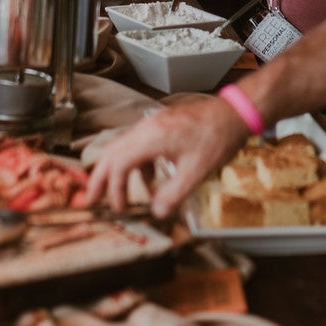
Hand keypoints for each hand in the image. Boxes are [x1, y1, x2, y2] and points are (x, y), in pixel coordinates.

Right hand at [85, 95, 250, 216]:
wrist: (233, 113)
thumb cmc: (217, 137)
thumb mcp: (196, 172)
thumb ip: (173, 195)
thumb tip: (156, 212)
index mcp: (151, 138)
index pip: (118, 165)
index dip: (114, 189)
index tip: (119, 207)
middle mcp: (146, 128)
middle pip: (111, 153)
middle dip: (100, 178)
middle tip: (92, 199)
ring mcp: (152, 123)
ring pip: (122, 147)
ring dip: (117, 170)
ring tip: (119, 192)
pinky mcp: (160, 124)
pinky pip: (137, 144)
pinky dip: (136, 162)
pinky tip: (149, 177)